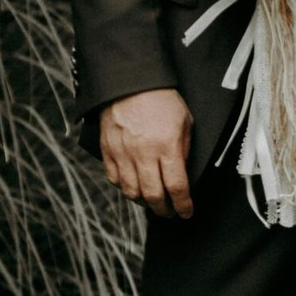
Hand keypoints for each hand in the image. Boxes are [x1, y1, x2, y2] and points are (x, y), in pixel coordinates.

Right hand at [100, 88, 193, 218]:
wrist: (131, 83)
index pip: (177, 186)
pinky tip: (134, 188)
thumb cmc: (162, 100)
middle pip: (153, 195)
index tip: (187, 212)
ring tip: (153, 203)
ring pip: (131, 192)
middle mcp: (144, 153)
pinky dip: (125, 189)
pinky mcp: (108, 151)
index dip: (183, 205)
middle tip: (170, 212)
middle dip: (164, 210)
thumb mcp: (185, 122)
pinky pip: (114, 179)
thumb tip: (182, 174)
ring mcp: (123, 153)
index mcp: (167, 146)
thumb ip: (183, 150)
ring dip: (144, 202)